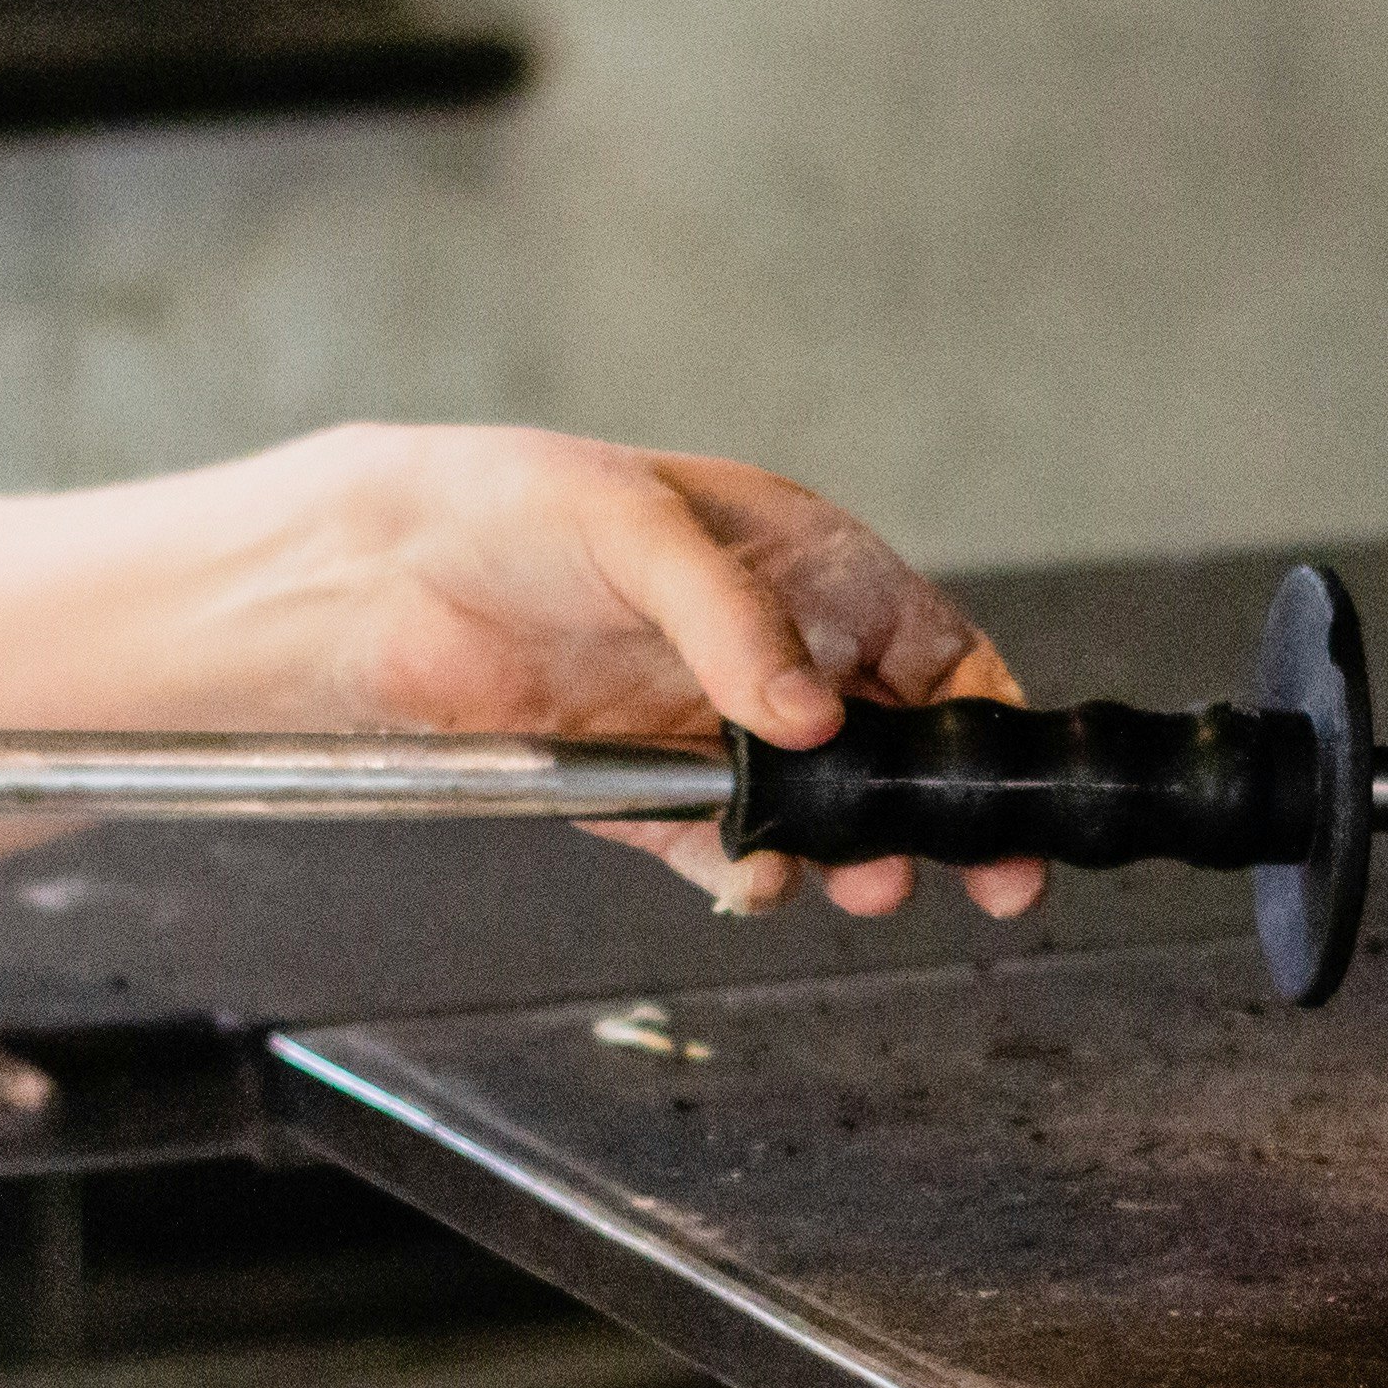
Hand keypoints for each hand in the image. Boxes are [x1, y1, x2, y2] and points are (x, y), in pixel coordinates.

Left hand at [254, 429, 1045, 919]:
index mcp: (808, 569)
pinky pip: (724, 852)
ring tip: (859, 883)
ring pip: (818, 814)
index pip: (937, 655)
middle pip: (894, 752)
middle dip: (935, 816)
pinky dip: (747, 877)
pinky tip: (752, 883)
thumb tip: (815, 716)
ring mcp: (714, 730)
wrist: (372, 575)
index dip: (985, 725)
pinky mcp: (648, 792)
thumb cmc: (512, 505)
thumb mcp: (643, 531)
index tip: (1015, 789)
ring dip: (847, 855)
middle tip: (980, 876)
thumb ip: (736, 625)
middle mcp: (773, 654)